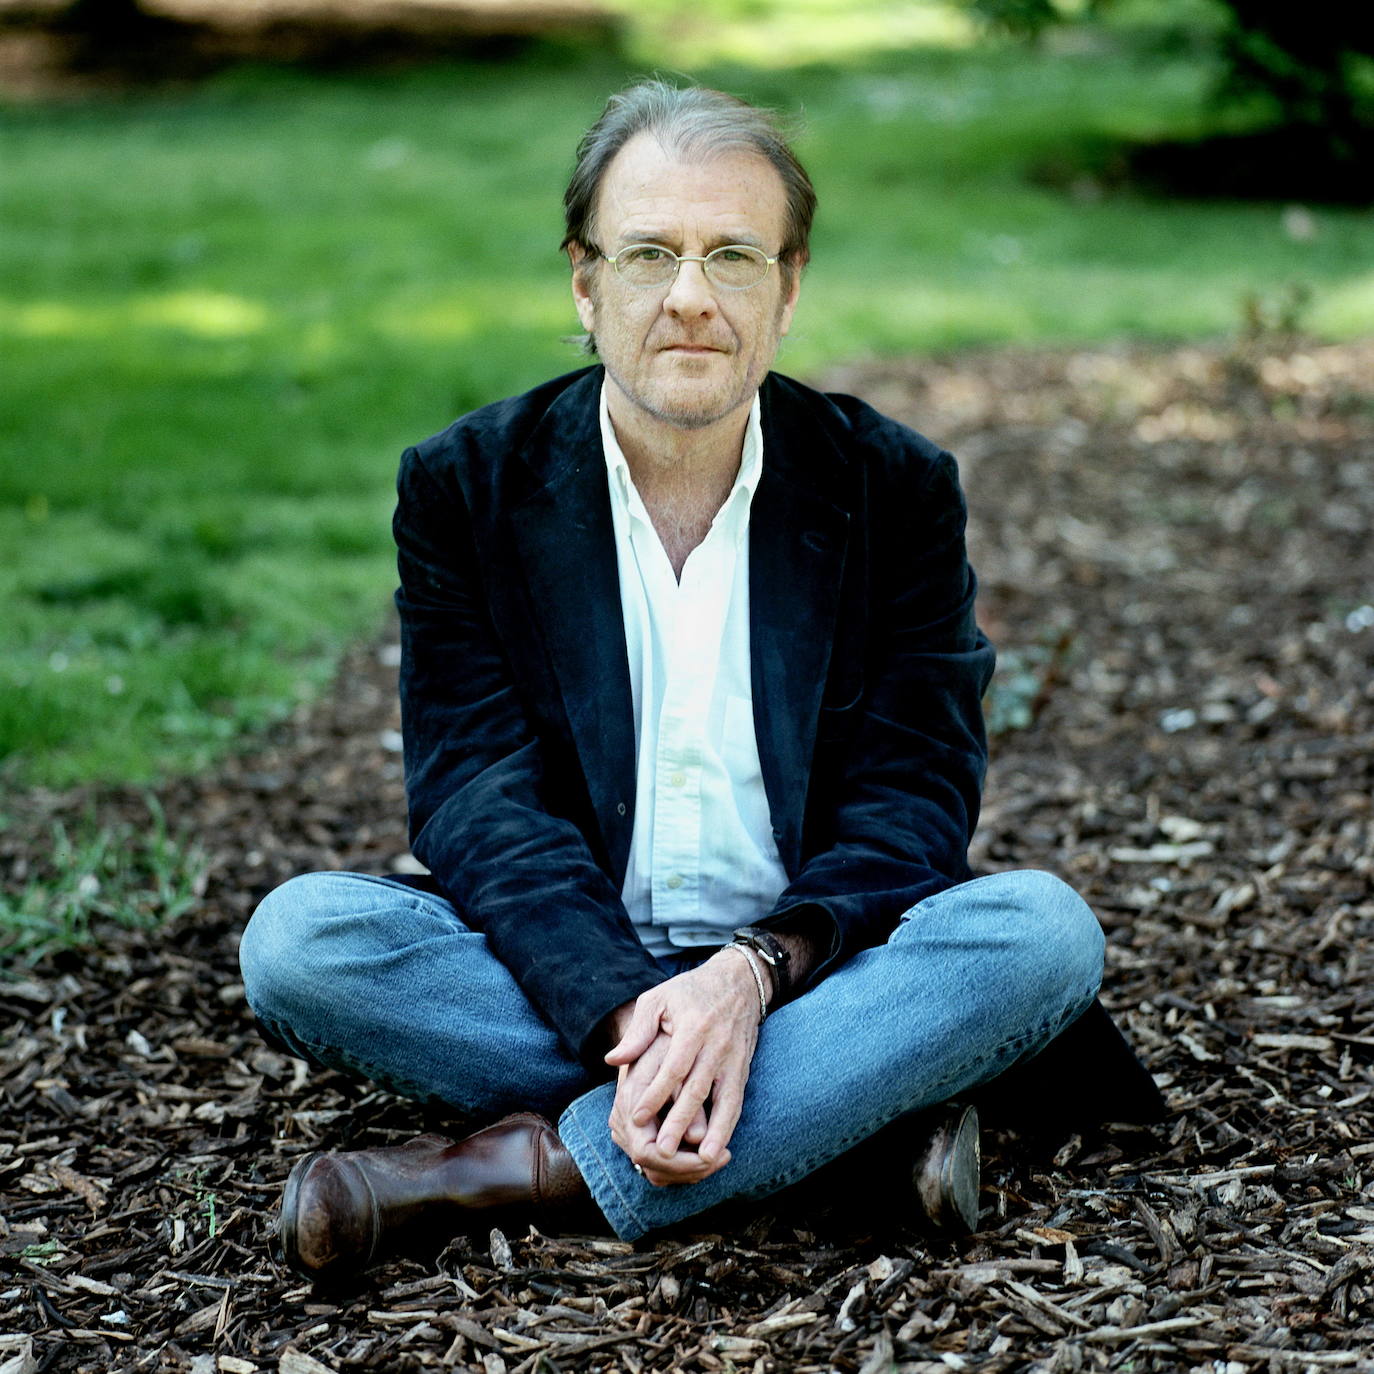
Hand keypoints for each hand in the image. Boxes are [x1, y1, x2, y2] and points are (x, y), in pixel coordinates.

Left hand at [604, 951, 762, 1184]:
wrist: (738, 982)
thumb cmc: (689, 991)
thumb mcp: (658, 999)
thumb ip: (638, 1030)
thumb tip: (613, 1060)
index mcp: (692, 1027)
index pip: (672, 1067)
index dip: (655, 1094)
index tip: (636, 1117)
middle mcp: (716, 1045)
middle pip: (696, 1089)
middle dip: (679, 1122)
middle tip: (661, 1151)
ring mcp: (732, 1059)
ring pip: (722, 1100)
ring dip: (711, 1131)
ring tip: (698, 1160)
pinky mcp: (742, 1069)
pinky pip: (736, 1101)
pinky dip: (728, 1126)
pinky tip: (719, 1150)